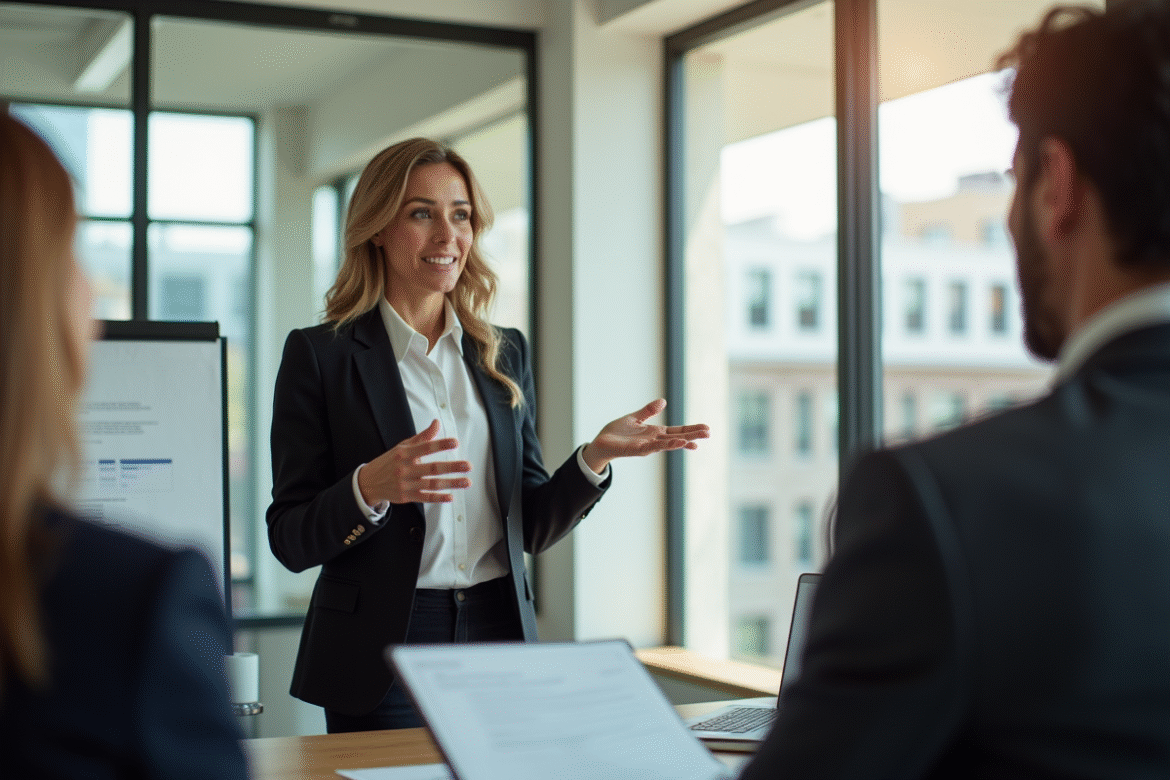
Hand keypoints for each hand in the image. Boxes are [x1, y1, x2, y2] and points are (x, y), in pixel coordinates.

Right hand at [358, 419, 471, 504]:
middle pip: (432, 468)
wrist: (369, 482)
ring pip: (432, 484)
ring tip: (466, 482)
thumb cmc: (390, 462)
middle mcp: (405, 469)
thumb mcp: (403, 446)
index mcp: (405, 454)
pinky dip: (438, 498)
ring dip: (451, 483)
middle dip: (452, 467)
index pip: (425, 447)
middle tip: (468, 466)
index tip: (455, 442)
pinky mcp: (407, 496)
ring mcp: (406, 484)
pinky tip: (450, 496)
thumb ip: (423, 437)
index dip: (440, 444)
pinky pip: (425, 497)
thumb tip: (437, 423)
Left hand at [582, 399, 709, 473]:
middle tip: (709, 433)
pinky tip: (675, 444)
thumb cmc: (617, 432)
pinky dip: (664, 446)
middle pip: (677, 438)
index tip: (706, 429)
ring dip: (680, 443)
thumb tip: (664, 401)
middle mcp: (653, 441)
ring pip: (667, 444)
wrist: (601, 442)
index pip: (677, 431)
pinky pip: (652, 448)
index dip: (691, 430)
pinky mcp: (636, 450)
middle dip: (692, 436)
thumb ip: (648, 411)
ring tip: (695, 441)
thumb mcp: (635, 418)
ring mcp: (646, 446)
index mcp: (655, 433)